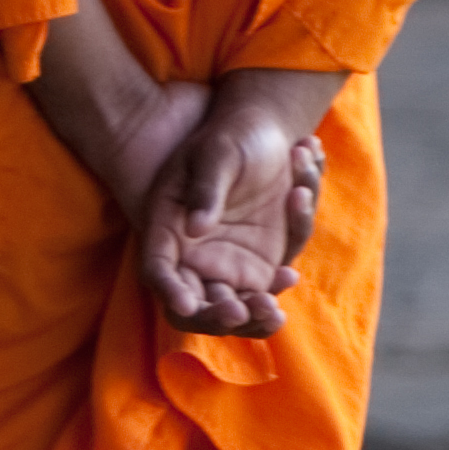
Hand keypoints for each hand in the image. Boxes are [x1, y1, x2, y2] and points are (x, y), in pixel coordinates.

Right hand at [140, 86, 332, 338]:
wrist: (267, 134)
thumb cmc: (232, 137)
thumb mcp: (217, 153)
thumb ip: (205, 188)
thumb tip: (195, 228)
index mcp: (168, 228)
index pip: (158, 270)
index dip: (169, 290)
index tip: (188, 303)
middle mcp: (194, 254)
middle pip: (195, 305)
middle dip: (220, 314)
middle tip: (246, 308)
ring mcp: (228, 262)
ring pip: (236, 306)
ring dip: (255, 312)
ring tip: (276, 305)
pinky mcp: (261, 262)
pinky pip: (269, 287)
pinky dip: (277, 287)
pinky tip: (290, 269)